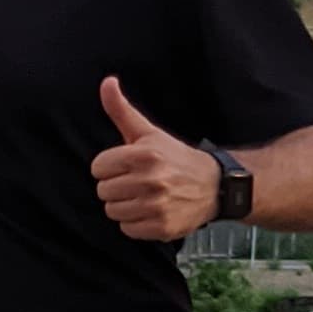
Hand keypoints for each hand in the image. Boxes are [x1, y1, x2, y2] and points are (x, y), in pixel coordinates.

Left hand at [92, 77, 219, 241]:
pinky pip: (127, 229)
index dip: (109, 167)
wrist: (215, 185)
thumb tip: (106, 82)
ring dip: (125, 206)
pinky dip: (136, 224)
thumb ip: (121, 110)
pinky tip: (151, 211)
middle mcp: (150, 180)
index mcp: (143, 154)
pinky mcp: (162, 227)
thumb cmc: (174, 158)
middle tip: (137, 182)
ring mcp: (157, 205)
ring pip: (112, 211)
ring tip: (144, 197)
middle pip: (103, 191)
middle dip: (116, 186)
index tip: (127, 166)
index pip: (97, 168)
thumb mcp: (148, 132)